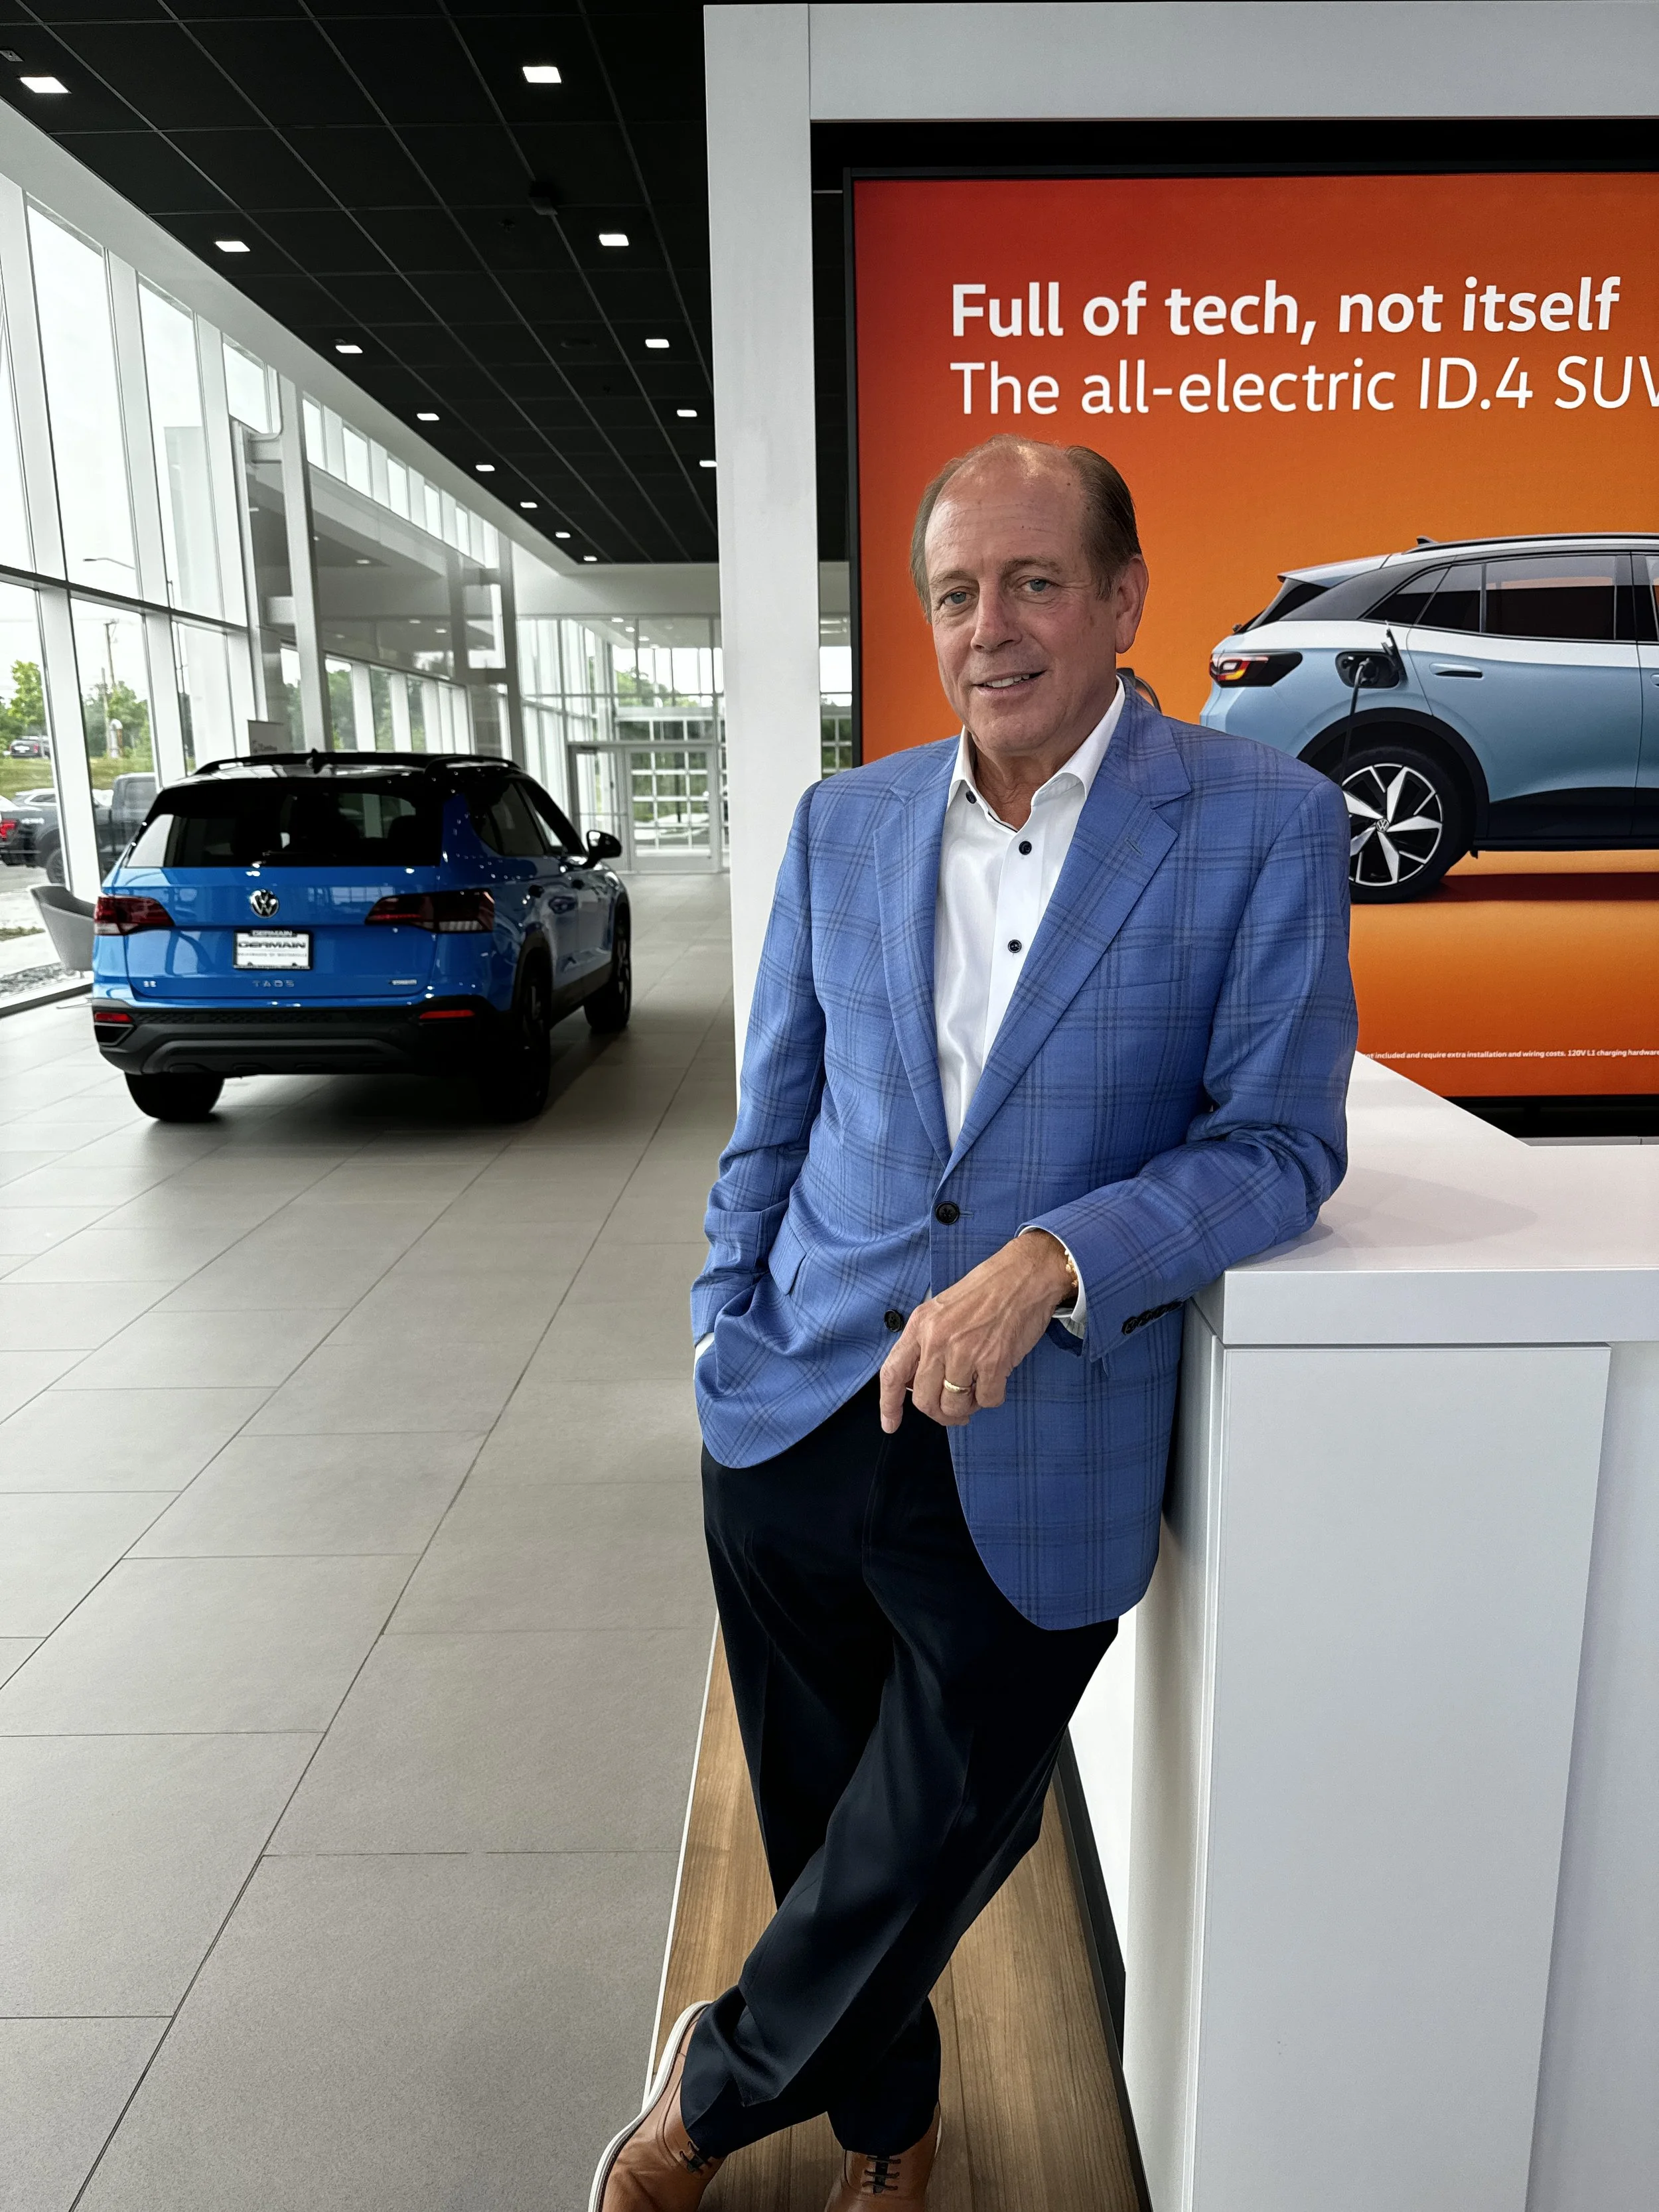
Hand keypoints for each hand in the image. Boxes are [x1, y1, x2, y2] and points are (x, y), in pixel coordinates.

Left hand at [879, 1231, 1074, 1431]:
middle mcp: (937, 1340)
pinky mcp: (993, 1362)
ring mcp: (964, 1352)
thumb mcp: (941, 1310)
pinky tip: (996, 1379)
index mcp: (920, 1325)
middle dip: (940, 1412)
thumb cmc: (987, 1290)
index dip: (888, 1405)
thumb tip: (917, 1382)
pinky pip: (986, 1401)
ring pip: (953, 1406)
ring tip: (976, 1391)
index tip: (890, 1424)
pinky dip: (992, 1397)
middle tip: (954, 1408)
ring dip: (966, 1408)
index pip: (892, 1374)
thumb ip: (926, 1343)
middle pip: (924, 1400)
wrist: (1024, 1275)